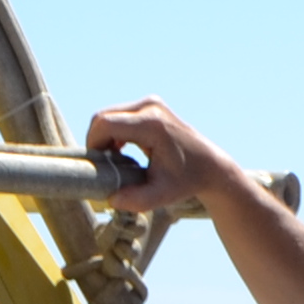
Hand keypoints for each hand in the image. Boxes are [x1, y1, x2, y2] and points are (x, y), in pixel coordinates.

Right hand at [83, 96, 238, 213]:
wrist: (209, 166)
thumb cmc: (186, 181)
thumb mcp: (162, 195)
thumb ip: (136, 200)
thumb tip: (111, 198)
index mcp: (152, 125)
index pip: (105, 124)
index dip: (93, 144)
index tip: (98, 165)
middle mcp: (150, 107)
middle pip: (103, 117)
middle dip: (97, 141)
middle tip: (104, 166)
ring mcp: (150, 103)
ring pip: (109, 115)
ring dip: (104, 138)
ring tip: (114, 161)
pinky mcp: (150, 105)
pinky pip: (119, 115)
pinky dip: (113, 133)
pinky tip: (122, 151)